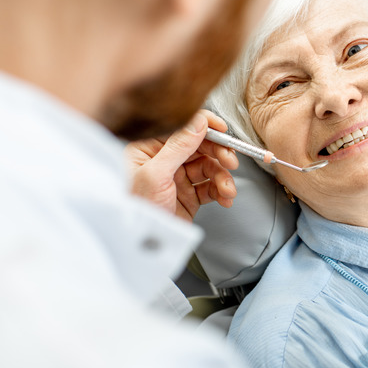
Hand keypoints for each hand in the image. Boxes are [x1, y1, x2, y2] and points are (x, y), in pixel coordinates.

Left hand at [125, 109, 239, 220]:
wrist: (142, 245)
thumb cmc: (137, 210)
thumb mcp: (156, 174)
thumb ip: (178, 146)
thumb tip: (198, 122)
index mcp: (149, 148)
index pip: (182, 128)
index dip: (205, 126)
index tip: (223, 130)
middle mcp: (164, 160)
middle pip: (200, 147)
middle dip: (219, 154)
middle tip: (231, 162)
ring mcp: (178, 178)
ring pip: (209, 167)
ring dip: (223, 177)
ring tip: (227, 190)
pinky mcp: (188, 195)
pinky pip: (210, 187)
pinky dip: (221, 191)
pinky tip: (225, 198)